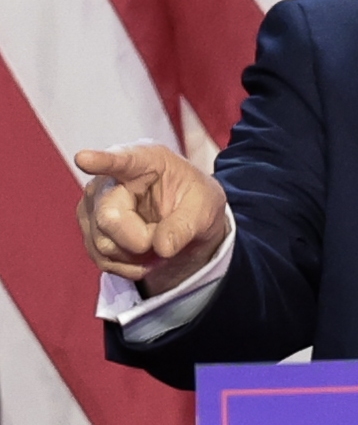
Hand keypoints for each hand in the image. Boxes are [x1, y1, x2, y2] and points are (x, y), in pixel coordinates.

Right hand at [75, 143, 228, 296]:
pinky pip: (103, 259)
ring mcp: (93, 206)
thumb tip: (162, 247)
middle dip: (141, 240)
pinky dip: (130, 265)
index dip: (101, 161)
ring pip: (104, 244)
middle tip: (165, 237)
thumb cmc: (193, 200)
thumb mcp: (205, 207)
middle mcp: (109, 181)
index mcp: (144, 162)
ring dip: (138, 255)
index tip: (84, 158)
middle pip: (109, 218)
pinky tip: (145, 253)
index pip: (121, 161)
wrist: (185, 218)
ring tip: (157, 238)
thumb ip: (186, 225)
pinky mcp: (88, 230)